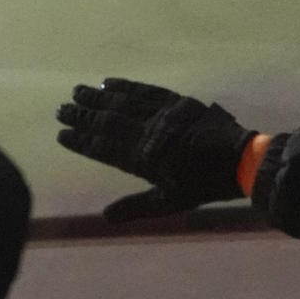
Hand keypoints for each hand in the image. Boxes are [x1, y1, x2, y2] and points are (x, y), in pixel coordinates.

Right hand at [55, 78, 254, 221]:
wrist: (239, 161)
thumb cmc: (202, 185)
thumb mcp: (170, 202)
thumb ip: (137, 206)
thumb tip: (105, 216)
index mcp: (144, 159)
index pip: (104, 148)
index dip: (82, 141)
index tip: (62, 135)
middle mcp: (149, 133)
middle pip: (108, 122)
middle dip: (83, 116)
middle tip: (60, 109)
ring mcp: (162, 115)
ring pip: (124, 103)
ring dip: (98, 97)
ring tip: (77, 91)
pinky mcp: (176, 102)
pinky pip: (146, 90)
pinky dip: (126, 85)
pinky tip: (110, 82)